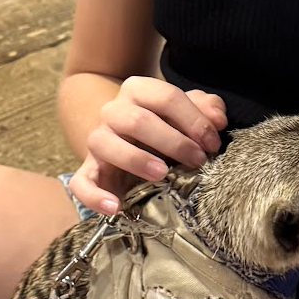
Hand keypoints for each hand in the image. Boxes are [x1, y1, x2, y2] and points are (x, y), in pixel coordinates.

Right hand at [70, 81, 226, 214]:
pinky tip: (115, 207)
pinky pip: (81, 183)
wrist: (127, 141)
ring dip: (136, 159)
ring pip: (105, 144)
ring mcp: (98, 140)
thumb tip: (217, 119)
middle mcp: (113, 111)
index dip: (193, 120)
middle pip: (137, 120)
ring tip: (162, 174)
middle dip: (173, 141)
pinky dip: (95, 196)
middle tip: (197, 160)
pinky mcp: (89, 171)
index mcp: (138, 91)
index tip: (212, 143)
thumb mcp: (186, 114)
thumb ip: (205, 109)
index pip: (166, 96)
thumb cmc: (164, 127)